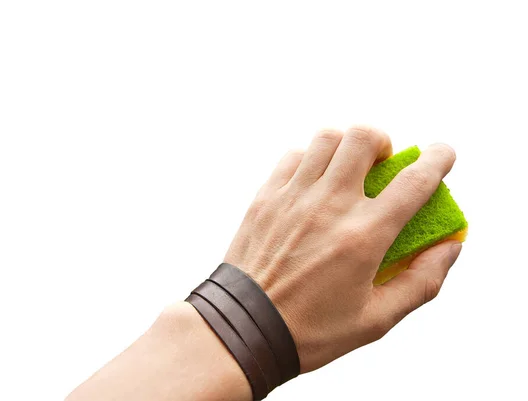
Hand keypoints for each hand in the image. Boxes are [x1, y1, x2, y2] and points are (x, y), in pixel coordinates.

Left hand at [224, 125, 461, 372]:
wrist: (245, 326)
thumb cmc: (311, 329)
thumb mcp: (376, 319)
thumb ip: (421, 282)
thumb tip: (450, 247)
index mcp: (363, 236)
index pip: (414, 181)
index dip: (437, 159)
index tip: (443, 153)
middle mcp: (329, 205)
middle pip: (364, 138)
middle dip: (383, 142)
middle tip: (381, 165)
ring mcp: (293, 197)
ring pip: (327, 138)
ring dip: (346, 146)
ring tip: (346, 170)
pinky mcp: (265, 197)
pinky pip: (292, 156)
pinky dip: (310, 159)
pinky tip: (312, 182)